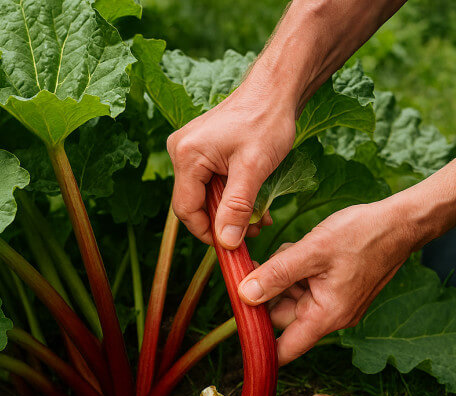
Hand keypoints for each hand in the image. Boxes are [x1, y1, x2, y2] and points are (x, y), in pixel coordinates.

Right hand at [167, 80, 296, 248]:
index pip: (187, 210)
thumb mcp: (253, 168)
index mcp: (187, 155)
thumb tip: (226, 243)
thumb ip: (237, 207)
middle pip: (195, 203)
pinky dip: (232, 195)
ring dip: (231, 210)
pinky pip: (212, 182)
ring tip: (259, 216)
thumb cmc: (266, 121)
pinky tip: (254, 200)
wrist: (275, 90)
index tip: (234, 246)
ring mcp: (190, 149)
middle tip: (253, 229)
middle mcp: (181, 151)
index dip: (209, 233)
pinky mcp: (202, 149)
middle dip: (224, 222)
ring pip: (206, 195)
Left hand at [238, 200, 418, 365]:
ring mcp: (333, 301)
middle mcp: (330, 315)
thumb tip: (244, 295)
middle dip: (268, 291)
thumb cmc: (362, 235)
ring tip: (293, 251)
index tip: (237, 329)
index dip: (259, 345)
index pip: (285, 349)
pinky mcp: (335, 287)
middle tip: (257, 265)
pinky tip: (302, 249)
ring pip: (291, 296)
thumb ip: (276, 274)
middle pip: (282, 316)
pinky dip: (296, 269)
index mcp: (326, 316)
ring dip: (282, 276)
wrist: (400, 223)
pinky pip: (304, 284)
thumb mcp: (312, 251)